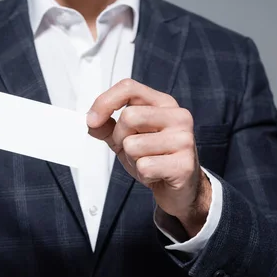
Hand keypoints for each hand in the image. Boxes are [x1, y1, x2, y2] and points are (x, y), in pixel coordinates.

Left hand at [86, 79, 210, 236]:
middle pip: (129, 116)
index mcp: (163, 103)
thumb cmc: (154, 157)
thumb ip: (107, 126)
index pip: (129, 88)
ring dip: (132, 160)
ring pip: (133, 145)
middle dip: (119, 138)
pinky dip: (144, 174)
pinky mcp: (184, 164)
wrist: (180, 188)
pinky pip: (145, 166)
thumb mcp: (126, 137)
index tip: (92, 120)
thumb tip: (91, 121)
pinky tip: (156, 174)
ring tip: (147, 162)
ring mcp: (184, 139)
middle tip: (130, 151)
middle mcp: (178, 116)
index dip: (105, 102)